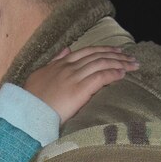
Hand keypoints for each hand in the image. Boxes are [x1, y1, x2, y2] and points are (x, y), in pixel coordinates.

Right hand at [23, 46, 138, 124]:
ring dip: (120, 63)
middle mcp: (69, 67)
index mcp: (61, 63)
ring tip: (133, 65)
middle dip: (117, 55)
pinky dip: (113, 73)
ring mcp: (74, 77)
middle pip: (98, 55)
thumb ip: (54, 61)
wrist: (27, 112)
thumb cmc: (32, 99)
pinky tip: (123, 74)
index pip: (87, 51)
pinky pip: (101, 77)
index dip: (104, 49)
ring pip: (102, 64)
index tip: (116, 51)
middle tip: (131, 57)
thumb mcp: (40, 74)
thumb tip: (66, 49)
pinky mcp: (79, 89)